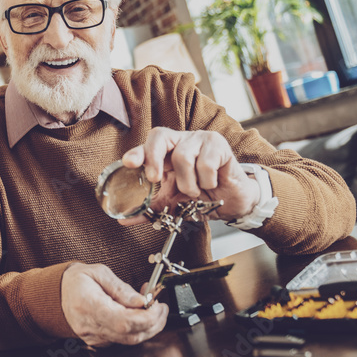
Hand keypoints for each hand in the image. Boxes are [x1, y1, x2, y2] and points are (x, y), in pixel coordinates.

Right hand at [61, 263, 168, 345]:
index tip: (157, 306)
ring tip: (153, 309)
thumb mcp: (98, 273)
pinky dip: (136, 329)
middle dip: (153, 323)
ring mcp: (93, 336)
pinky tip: (139, 315)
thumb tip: (141, 301)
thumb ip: (121, 288)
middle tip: (161, 308)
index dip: (146, 317)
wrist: (56, 293)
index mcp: (88, 304)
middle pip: (129, 334)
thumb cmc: (76, 280)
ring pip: (129, 340)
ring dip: (148, 327)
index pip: (123, 321)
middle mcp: (89, 325)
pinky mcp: (97, 341)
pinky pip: (123, 339)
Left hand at [121, 127, 259, 221]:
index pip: (148, 145)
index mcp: (166, 151)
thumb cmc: (201, 196)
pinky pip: (206, 163)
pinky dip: (207, 181)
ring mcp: (199, 139)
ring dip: (188, 183)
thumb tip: (124, 219)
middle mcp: (181, 141)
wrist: (232, 202)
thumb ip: (149, 209)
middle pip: (160, 137)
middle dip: (154, 158)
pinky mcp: (218, 144)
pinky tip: (212, 183)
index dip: (137, 152)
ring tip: (195, 191)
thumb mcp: (171, 204)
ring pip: (183, 157)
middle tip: (156, 178)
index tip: (129, 163)